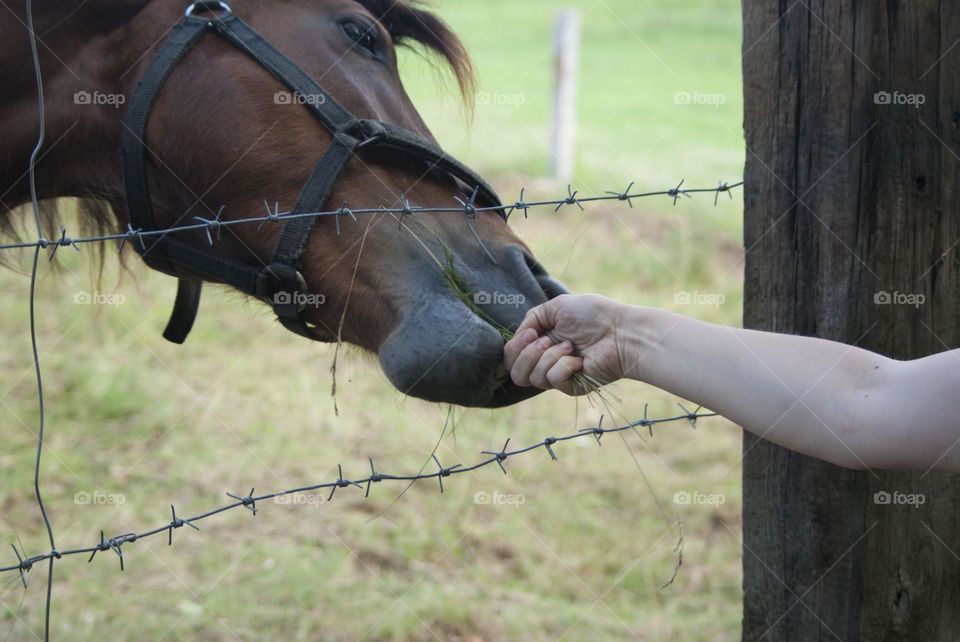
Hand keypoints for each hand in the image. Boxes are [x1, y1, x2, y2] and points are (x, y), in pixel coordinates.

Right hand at [503, 294, 627, 394]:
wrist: (619, 331)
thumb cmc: (593, 315)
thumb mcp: (556, 307)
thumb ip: (532, 318)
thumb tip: (520, 336)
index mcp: (541, 342)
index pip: (511, 355)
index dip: (515, 346)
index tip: (531, 334)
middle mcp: (546, 360)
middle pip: (515, 373)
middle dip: (527, 355)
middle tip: (547, 341)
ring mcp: (558, 375)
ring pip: (532, 379)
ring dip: (548, 357)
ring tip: (569, 346)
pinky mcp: (571, 387)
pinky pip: (552, 380)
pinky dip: (563, 366)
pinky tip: (579, 360)